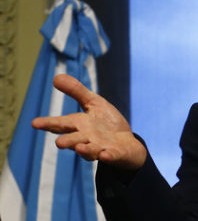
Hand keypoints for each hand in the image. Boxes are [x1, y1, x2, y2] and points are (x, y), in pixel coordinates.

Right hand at [31, 74, 146, 169]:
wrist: (126, 143)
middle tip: (59, 143)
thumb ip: (76, 91)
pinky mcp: (115, 153)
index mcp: (80, 125)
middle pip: (75, 140)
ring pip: (90, 150)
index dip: (48, 124)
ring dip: (85, 150)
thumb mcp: (93, 103)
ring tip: (80, 147)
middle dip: (67, 141)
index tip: (35, 123)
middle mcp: (87, 138)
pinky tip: (105, 155)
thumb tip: (56, 77)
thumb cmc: (106, 122)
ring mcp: (101, 147)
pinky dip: (108, 156)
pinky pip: (111, 156)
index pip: (61, 124)